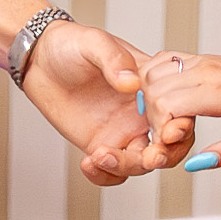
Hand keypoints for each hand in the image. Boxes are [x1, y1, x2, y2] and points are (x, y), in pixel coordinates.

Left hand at [14, 17, 168, 181]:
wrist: (39, 60)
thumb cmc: (71, 45)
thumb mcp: (93, 43)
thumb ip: (114, 59)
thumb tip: (131, 82)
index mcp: (151, 86)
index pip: (179, 112)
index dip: (181, 127)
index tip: (167, 135)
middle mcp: (142, 112)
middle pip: (168, 146)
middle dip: (161, 158)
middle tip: (146, 159)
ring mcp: (123, 131)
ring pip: (141, 164)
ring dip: (125, 166)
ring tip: (98, 155)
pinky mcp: (102, 145)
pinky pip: (113, 172)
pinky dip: (105, 176)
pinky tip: (87, 163)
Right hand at [133, 48, 220, 174]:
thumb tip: (197, 163)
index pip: (168, 105)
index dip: (160, 128)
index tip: (169, 142)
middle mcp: (209, 70)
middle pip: (155, 90)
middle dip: (152, 116)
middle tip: (166, 133)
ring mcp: (203, 60)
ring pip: (152, 73)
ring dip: (149, 97)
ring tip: (164, 117)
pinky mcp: (200, 57)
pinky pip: (161, 60)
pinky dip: (152, 78)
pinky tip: (162, 96)